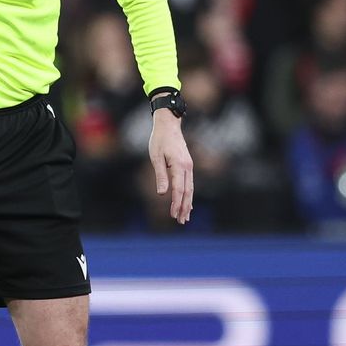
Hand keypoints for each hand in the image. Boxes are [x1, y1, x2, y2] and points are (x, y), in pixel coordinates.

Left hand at [148, 109, 193, 224]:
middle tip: (181, 221)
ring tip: (185, 216)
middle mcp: (187, 167)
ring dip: (188, 203)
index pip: (179, 189)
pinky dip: (188, 194)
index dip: (176, 203)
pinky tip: (188, 202)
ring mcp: (189, 166)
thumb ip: (160, 175)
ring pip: (190, 189)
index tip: (173, 215)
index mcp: (179, 165)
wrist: (169, 124)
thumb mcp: (156, 157)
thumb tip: (162, 193)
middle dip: (184, 207)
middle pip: (187, 192)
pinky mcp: (187, 165)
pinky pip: (189, 183)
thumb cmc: (159, 139)